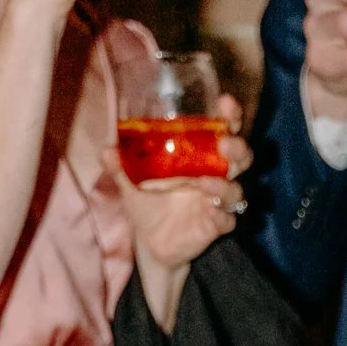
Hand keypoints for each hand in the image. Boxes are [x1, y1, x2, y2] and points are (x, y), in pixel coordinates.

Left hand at [105, 97, 249, 274]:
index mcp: (198, 156)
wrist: (150, 242)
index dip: (230, 116)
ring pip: (236, 190)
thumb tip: (106, 150)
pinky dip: (222, 214)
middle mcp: (213, 175)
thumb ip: (119, 165)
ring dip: (226, 184)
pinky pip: (227, 219)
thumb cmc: (147, 203)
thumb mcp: (130, 180)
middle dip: (238, 147)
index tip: (226, 103)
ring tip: (205, 182)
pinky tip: (210, 210)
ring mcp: (215, 202)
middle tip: (224, 144)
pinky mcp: (215, 226)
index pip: (222, 130)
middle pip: (241, 157)